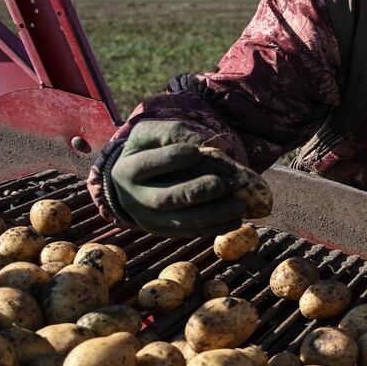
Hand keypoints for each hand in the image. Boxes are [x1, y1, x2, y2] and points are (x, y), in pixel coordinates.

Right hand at [108, 120, 245, 236]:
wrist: (133, 179)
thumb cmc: (150, 150)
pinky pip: (191, 232)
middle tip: (221, 184)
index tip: (197, 152)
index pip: (147, 165)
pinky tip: (235, 219)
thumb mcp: (151, 134)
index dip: (173, 158)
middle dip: (195, 192)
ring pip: (182, 221)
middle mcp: (134, 198)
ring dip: (213, 214)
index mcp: (127, 169)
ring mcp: (149, 219)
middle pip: (165, 199)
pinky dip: (215, 227)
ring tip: (238, 205)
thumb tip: (201, 143)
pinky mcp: (165, 231)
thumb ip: (172, 132)